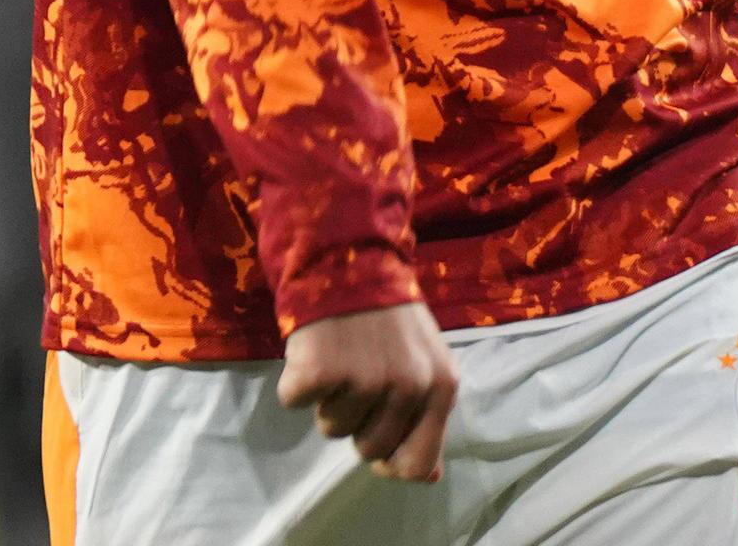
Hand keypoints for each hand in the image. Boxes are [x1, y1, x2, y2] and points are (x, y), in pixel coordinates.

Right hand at [278, 301, 458, 482]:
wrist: (348, 260)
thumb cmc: (388, 318)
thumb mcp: (425, 364)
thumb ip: (427, 419)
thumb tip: (429, 478)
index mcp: (440, 387)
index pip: (417, 463)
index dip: (391, 460)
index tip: (377, 437)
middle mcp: (407, 387)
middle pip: (369, 449)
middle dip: (357, 422)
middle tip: (356, 377)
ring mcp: (364, 380)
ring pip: (333, 429)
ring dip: (328, 400)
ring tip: (339, 358)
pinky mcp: (321, 371)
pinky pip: (297, 403)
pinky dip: (297, 383)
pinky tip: (314, 351)